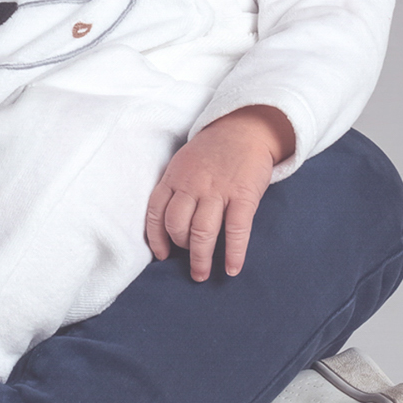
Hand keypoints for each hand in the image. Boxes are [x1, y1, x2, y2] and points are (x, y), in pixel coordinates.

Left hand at [145, 105, 294, 279]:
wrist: (246, 127)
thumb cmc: (212, 150)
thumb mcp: (184, 162)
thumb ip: (176, 188)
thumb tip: (170, 224)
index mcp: (175, 177)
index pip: (156, 212)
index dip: (156, 238)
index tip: (161, 256)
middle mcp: (193, 185)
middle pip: (177, 225)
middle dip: (180, 249)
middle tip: (188, 263)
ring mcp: (218, 190)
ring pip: (202, 232)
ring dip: (200, 258)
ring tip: (201, 274)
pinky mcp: (244, 194)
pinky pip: (236, 230)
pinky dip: (234, 253)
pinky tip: (232, 269)